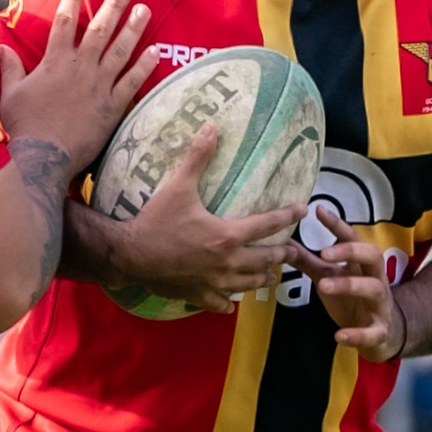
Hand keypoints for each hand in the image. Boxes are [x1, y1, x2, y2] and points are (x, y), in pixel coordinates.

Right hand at [0, 0, 155, 173]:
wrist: (42, 157)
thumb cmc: (22, 127)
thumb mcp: (10, 94)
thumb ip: (10, 69)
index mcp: (55, 62)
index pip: (65, 21)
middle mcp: (80, 68)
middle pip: (100, 30)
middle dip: (114, 5)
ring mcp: (99, 87)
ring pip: (121, 51)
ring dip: (134, 29)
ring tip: (144, 9)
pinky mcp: (112, 108)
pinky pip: (132, 83)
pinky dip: (144, 67)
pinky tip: (155, 52)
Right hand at [103, 125, 304, 312]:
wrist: (130, 254)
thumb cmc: (156, 220)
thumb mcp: (178, 186)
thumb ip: (198, 157)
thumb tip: (213, 127)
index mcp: (228, 235)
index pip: (269, 224)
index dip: (289, 215)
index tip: (302, 210)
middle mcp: (228, 262)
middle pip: (267, 259)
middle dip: (282, 253)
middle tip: (291, 250)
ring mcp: (215, 282)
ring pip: (250, 284)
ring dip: (263, 277)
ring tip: (269, 274)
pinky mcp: (199, 296)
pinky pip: (223, 304)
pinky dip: (229, 301)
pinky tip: (231, 300)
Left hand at [292, 203, 406, 360]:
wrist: (381, 334)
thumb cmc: (352, 300)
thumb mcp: (329, 278)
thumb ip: (309, 262)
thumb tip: (283, 243)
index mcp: (361, 264)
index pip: (352, 238)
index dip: (337, 224)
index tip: (318, 210)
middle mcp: (375, 279)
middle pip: (373, 255)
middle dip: (351, 251)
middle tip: (324, 253)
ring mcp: (379, 304)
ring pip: (373, 288)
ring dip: (349, 285)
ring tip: (323, 286)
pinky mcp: (379, 331)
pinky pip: (373, 332)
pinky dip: (357, 334)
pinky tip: (339, 335)